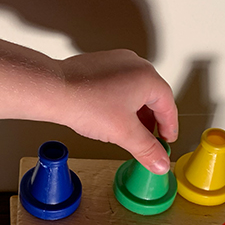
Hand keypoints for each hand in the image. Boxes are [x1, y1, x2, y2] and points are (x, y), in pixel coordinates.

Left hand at [56, 50, 177, 173]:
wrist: (54, 90)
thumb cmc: (87, 103)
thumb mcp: (125, 134)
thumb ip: (147, 149)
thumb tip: (160, 162)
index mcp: (148, 77)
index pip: (168, 106)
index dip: (169, 128)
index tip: (166, 142)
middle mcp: (135, 65)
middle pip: (153, 98)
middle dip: (153, 122)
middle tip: (150, 140)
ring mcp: (117, 62)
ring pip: (136, 92)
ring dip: (138, 114)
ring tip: (131, 133)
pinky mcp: (101, 66)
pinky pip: (120, 85)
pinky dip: (123, 103)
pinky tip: (113, 119)